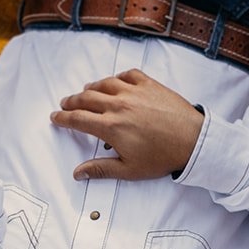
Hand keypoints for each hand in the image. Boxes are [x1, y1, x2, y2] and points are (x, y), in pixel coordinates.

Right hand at [50, 69, 204, 181]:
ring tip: (86, 92)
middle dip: (72, 101)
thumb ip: (101, 169)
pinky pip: (127, 75)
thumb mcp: (129, 170)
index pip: (77, 119)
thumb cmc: (163, 156)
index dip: (63, 118)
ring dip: (91, 88)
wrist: (192, 141)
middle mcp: (119, 105)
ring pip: (104, 84)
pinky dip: (116, 78)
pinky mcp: (149, 84)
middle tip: (66, 103)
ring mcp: (134, 92)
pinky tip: (114, 82)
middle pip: (86, 98)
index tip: (55, 117)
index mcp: (111, 127)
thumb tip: (79, 173)